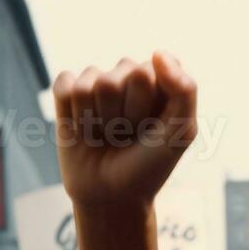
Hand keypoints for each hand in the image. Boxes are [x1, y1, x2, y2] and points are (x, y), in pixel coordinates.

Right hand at [52, 52, 196, 211]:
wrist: (112, 196)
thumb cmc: (149, 165)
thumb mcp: (180, 133)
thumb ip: (184, 90)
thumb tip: (157, 53)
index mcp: (157, 80)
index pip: (144, 71)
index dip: (145, 105)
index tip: (150, 129)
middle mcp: (126, 77)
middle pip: (114, 78)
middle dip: (121, 115)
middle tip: (126, 136)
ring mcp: (96, 84)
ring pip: (88, 85)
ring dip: (97, 121)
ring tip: (106, 137)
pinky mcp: (68, 94)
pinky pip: (64, 85)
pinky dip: (72, 116)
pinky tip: (83, 131)